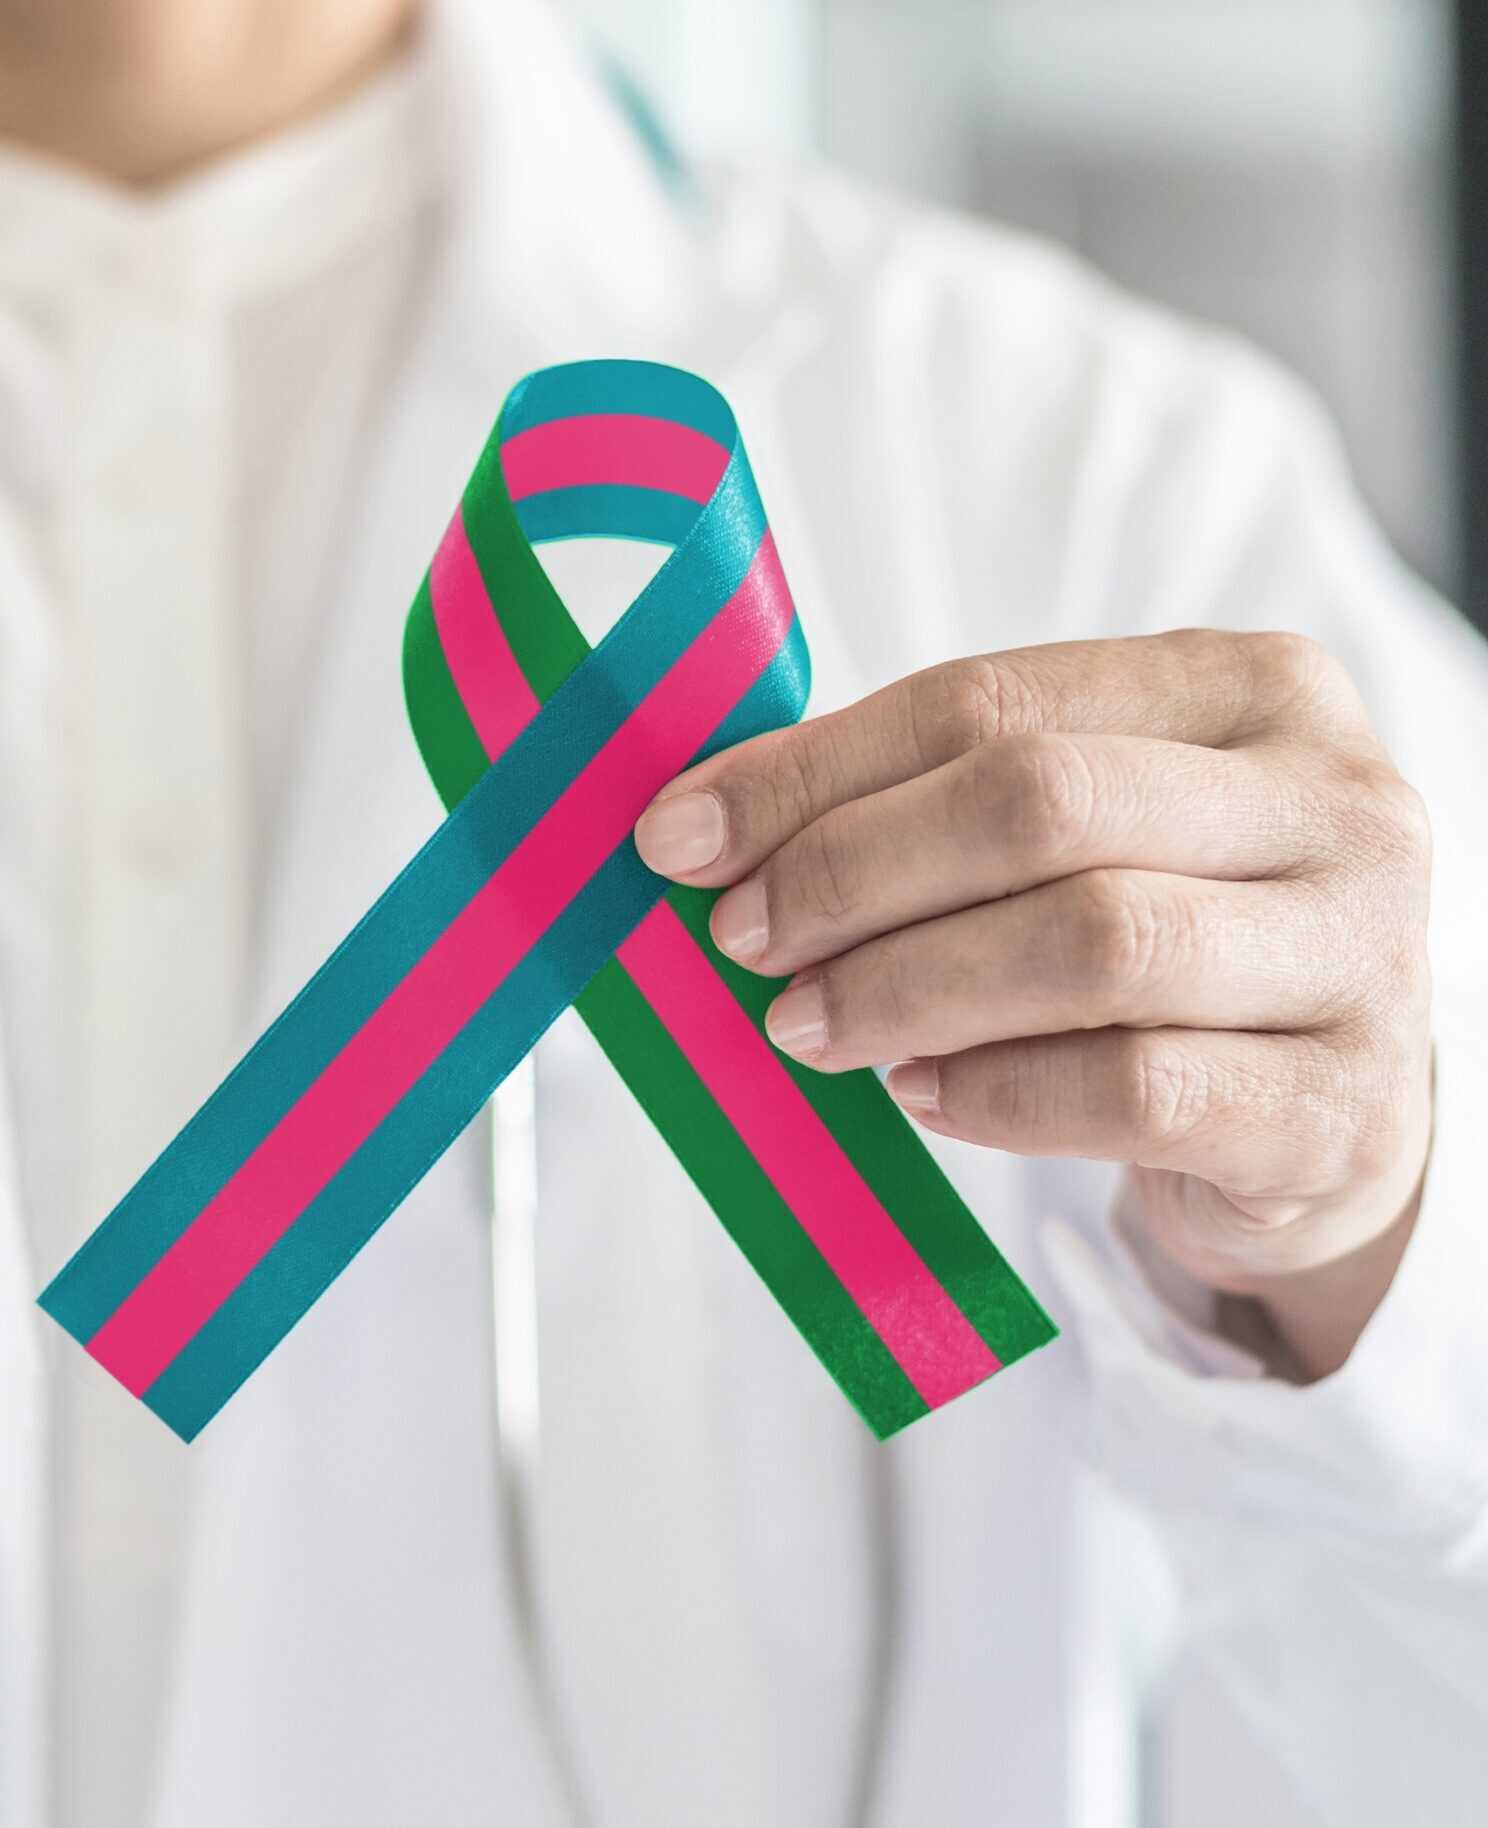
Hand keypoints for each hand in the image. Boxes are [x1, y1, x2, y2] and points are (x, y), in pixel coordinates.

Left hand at [632, 631, 1433, 1379]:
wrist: (1326, 1114)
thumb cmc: (1165, 937)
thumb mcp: (1077, 834)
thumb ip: (922, 801)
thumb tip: (700, 824)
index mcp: (1250, 688)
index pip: (988, 701)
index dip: (812, 771)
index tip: (681, 836)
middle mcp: (1334, 803)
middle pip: (1042, 806)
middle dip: (852, 873)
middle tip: (742, 939)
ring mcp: (1360, 956)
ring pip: (1093, 945)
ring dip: (906, 988)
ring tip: (805, 1024)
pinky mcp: (1338, 1110)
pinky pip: (1135, 1088)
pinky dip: (997, 1093)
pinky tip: (919, 1095)